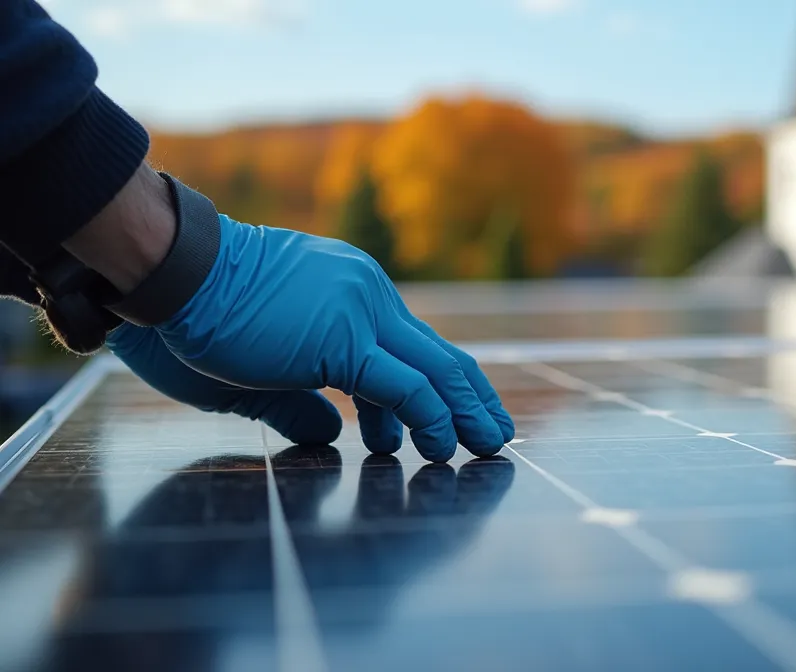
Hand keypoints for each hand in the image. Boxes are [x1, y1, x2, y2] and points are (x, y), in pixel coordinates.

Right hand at [153, 215, 513, 462]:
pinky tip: (441, 447)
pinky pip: (405, 387)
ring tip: (486, 448)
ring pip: (436, 370)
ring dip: (465, 413)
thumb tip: (332, 435)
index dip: (441, 390)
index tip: (449, 426)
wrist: (164, 275)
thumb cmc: (192, 323)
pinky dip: (432, 419)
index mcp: (351, 295)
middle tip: (493, 436)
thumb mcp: (257, 377)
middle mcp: (367, 297)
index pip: (412, 348)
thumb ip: (300, 404)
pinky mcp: (344, 342)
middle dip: (472, 402)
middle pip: (440, 357)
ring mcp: (360, 314)